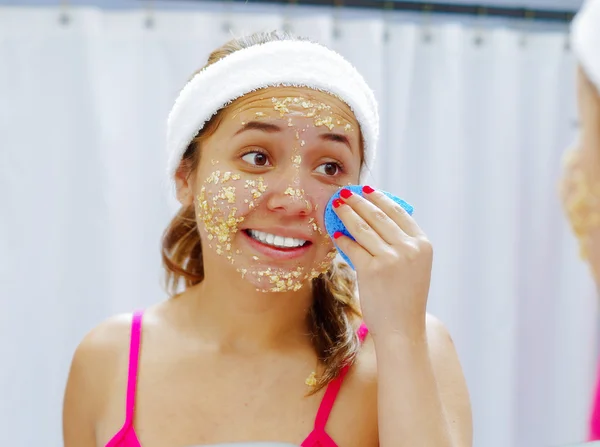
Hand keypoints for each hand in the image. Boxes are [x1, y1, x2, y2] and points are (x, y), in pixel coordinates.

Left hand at [332, 186, 432, 339]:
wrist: (402, 329)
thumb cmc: (404, 298)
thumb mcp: (413, 266)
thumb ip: (401, 243)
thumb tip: (373, 219)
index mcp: (422, 244)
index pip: (399, 212)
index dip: (380, 198)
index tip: (367, 190)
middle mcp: (410, 248)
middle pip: (378, 215)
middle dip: (359, 201)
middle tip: (345, 193)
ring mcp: (391, 258)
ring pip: (363, 227)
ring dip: (347, 213)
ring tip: (336, 205)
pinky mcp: (372, 270)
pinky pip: (353, 247)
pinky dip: (342, 238)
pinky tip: (335, 233)